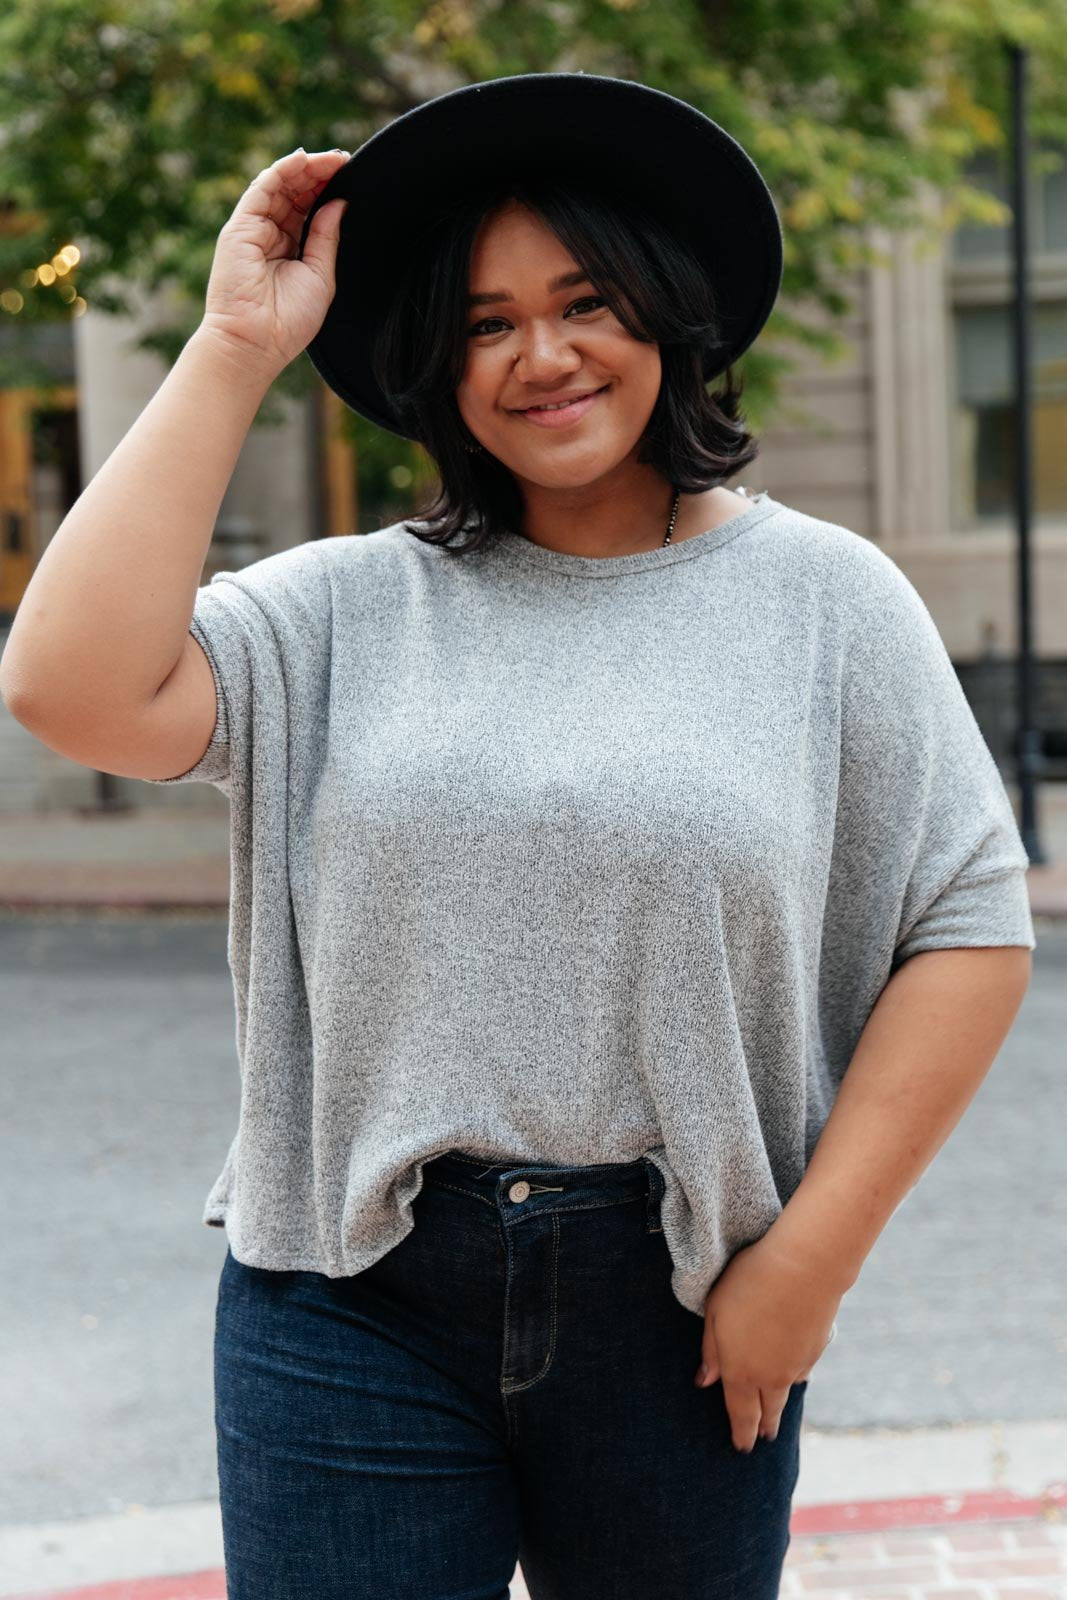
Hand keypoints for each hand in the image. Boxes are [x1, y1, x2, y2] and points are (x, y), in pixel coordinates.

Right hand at [199, 146, 351, 376]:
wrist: (256, 343)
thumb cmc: (289, 321)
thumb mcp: (320, 275)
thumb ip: (327, 237)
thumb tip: (339, 203)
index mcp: (290, 248)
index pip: (309, 209)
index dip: (328, 190)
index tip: (352, 177)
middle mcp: (271, 235)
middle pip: (296, 193)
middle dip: (320, 175)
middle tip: (346, 161)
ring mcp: (254, 228)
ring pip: (280, 185)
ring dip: (306, 168)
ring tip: (333, 159)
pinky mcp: (240, 226)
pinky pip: (263, 188)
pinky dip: (283, 170)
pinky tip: (304, 159)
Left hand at [693, 1230, 841, 1452]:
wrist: (804, 1267)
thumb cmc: (750, 1282)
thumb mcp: (715, 1311)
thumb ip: (711, 1350)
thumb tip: (705, 1380)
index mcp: (741, 1371)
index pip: (740, 1413)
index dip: (740, 1432)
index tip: (741, 1448)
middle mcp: (771, 1377)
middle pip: (767, 1412)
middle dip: (762, 1428)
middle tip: (762, 1440)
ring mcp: (797, 1366)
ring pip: (786, 1393)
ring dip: (779, 1405)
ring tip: (775, 1411)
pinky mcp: (816, 1350)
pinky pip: (801, 1372)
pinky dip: (794, 1376)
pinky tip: (793, 1371)